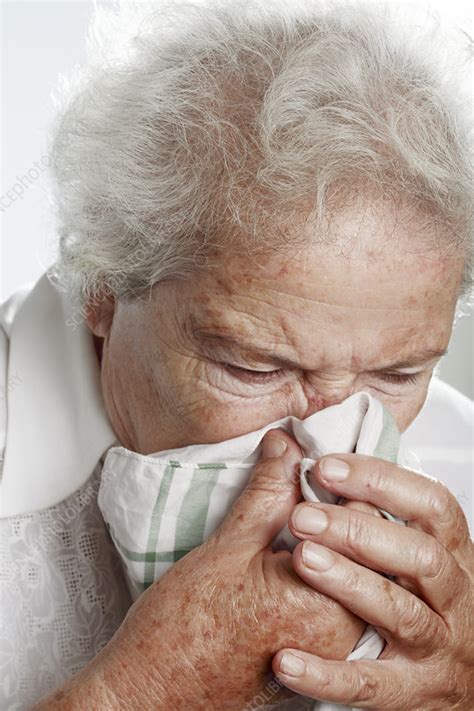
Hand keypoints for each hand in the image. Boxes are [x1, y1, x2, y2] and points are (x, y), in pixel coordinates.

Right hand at [33, 430, 365, 710]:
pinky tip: (296, 551)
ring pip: (353, 574)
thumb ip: (267, 491)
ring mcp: (331, 652)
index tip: (318, 465)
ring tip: (299, 516)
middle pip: (365, 551)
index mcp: (326, 605)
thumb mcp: (227, 546)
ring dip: (335, 540)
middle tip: (309, 483)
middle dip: (341, 509)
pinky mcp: (315, 658)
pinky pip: (337, 599)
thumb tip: (286, 443)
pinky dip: (326, 568)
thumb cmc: (182, 628)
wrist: (154, 692)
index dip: (340, 485)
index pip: (363, 524)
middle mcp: (341, 635)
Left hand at [272, 453, 473, 708]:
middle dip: (359, 530)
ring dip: (349, 583)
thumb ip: (375, 511)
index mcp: (452, 556)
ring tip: (301, 560)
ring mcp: (437, 648)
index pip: (433, 506)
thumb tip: (306, 453)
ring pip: (399, 612)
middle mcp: (453, 598)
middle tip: (303, 516)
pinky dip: (326, 674)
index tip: (327, 467)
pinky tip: (286, 660)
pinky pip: (370, 686)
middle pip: (419, 556)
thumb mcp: (413, 554)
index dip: (382, 481)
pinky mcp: (414, 695)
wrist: (460, 685)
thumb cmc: (423, 603)